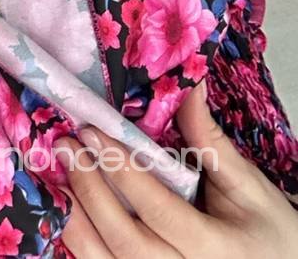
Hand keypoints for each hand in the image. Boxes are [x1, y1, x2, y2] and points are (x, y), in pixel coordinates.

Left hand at [55, 81, 297, 256]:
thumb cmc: (270, 231)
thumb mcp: (248, 185)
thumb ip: (210, 140)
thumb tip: (187, 85)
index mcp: (217, 249)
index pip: (157, 208)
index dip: (121, 169)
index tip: (91, 131)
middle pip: (126, 243)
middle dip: (90, 191)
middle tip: (66, 146)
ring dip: (78, 224)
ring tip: (57, 180)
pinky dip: (86, 248)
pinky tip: (70, 215)